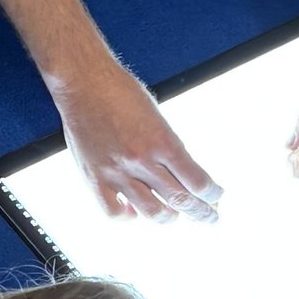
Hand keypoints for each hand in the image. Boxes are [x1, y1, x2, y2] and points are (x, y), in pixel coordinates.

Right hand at [59, 59, 219, 219]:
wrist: (82, 81)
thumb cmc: (120, 91)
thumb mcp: (156, 116)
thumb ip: (169, 146)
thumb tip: (183, 174)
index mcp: (163, 141)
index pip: (198, 182)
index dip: (212, 196)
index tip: (216, 199)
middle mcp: (142, 160)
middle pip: (181, 200)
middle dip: (200, 213)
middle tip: (208, 217)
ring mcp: (117, 172)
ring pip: (152, 212)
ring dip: (169, 217)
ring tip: (173, 216)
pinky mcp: (95, 178)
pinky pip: (114, 212)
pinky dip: (128, 216)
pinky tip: (133, 210)